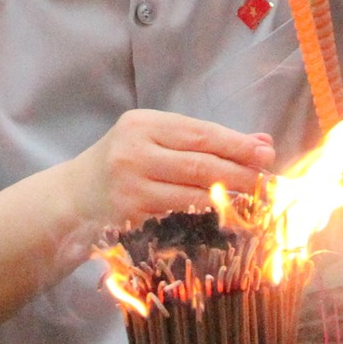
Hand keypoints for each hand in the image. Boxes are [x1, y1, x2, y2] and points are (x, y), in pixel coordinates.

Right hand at [71, 109, 274, 231]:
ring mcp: (130, 188)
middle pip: (200, 165)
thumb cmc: (124, 162)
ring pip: (192, 195)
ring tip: (254, 199)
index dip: (238, 145)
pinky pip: (178, 218)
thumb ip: (205, 139)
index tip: (267, 153)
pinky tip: (224, 216)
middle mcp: (134, 153)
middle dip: (240, 174)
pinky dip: (205, 217)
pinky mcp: (130, 219)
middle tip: (269, 181)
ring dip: (228, 199)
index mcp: (143, 124)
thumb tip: (262, 142)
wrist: (73, 198)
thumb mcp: (157, 138)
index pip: (201, 134)